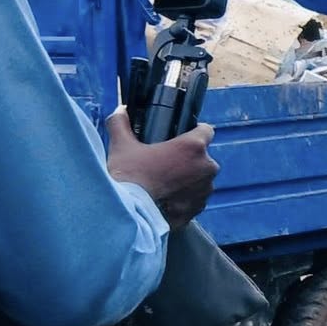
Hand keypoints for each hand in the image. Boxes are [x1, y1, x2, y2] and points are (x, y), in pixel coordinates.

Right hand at [106, 112, 216, 229]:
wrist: (129, 214)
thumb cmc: (128, 177)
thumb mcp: (121, 146)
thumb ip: (121, 124)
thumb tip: (120, 111)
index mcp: (193, 147)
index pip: (206, 130)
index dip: (195, 131)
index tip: (183, 136)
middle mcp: (206, 167)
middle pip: (201, 157)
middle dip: (186, 159)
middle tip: (164, 163)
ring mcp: (205, 189)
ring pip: (199, 179)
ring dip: (186, 179)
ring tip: (162, 183)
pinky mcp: (200, 208)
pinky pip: (195, 198)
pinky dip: (183, 197)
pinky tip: (165, 199)